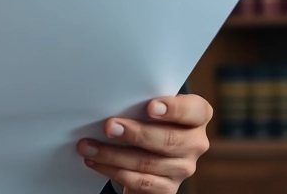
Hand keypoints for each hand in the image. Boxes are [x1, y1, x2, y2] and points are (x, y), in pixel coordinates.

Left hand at [77, 94, 211, 192]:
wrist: (151, 154)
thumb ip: (142, 103)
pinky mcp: (168, 188)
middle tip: (109, 127)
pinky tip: (96, 162)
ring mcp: (183, 168)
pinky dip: (114, 171)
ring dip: (114, 154)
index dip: (174, 109)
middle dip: (136, 133)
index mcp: (197, 116)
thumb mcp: (150, 108)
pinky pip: (141, 182)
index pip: (195, 111)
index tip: (150, 107)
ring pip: (149, 163)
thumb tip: (114, 100)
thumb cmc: (149, 120)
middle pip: (169, 140)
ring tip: (89, 146)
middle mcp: (196, 143)